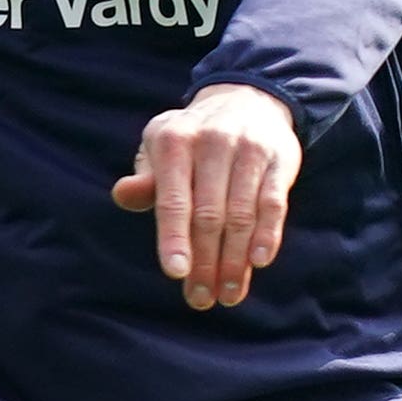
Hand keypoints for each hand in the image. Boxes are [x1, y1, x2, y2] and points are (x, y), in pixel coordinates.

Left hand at [111, 83, 300, 310]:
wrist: (245, 100)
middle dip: (205, 262)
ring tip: (228, 294)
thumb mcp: (161, 150)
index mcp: (175, 140)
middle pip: (208, 214)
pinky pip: (273, 203)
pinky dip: (266, 235)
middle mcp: (212, 141)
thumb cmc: (192, 140)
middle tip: (202, 299)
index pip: (173, 199)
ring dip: (234, 260)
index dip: (174, 238)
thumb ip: (145, 180)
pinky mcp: (279, 159)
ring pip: (241, 214)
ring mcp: (248, 149)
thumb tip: (122, 194)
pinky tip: (257, 262)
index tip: (176, 273)